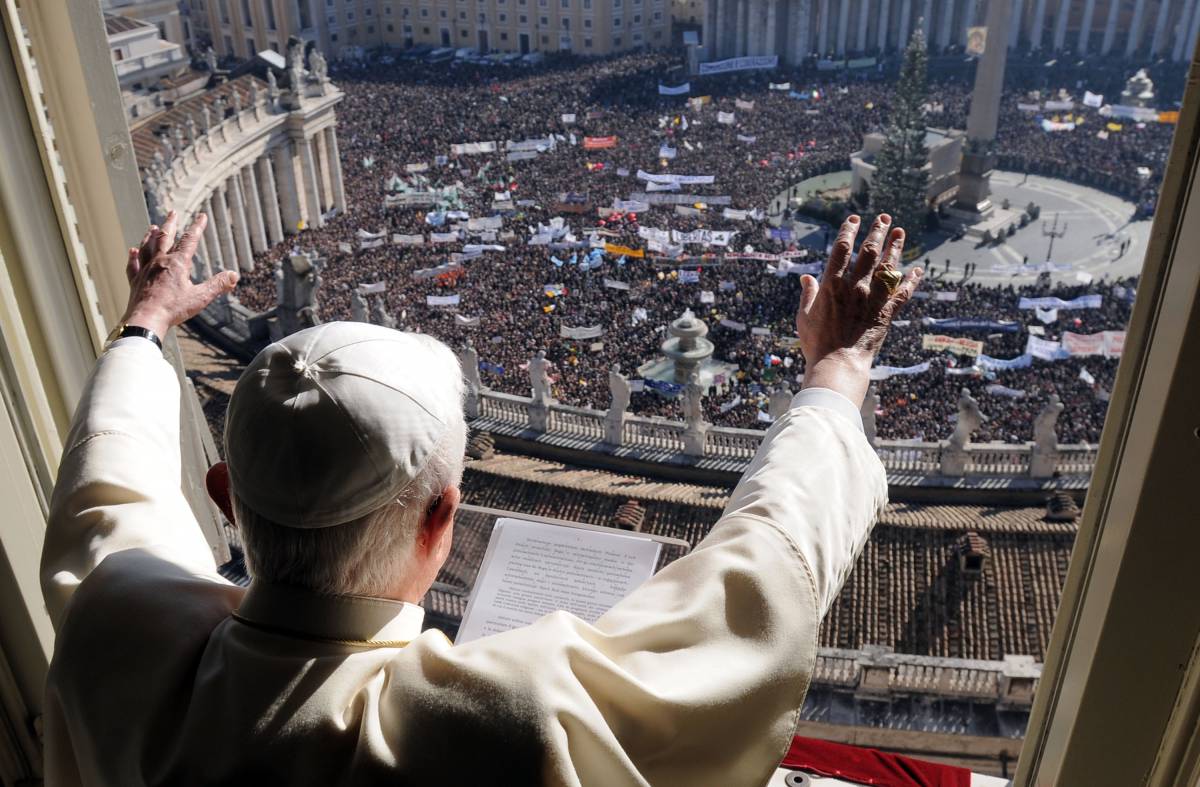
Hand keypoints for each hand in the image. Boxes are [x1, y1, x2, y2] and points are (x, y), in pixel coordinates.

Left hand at [121, 211, 238, 338]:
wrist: (146, 319)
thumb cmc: (173, 309)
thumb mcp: (201, 297)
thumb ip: (218, 285)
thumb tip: (234, 275)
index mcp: (177, 263)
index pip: (190, 240)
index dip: (198, 227)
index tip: (202, 216)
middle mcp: (159, 262)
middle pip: (164, 237)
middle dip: (170, 223)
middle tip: (173, 212)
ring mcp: (145, 270)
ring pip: (147, 247)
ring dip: (151, 236)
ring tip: (153, 227)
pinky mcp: (135, 281)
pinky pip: (133, 265)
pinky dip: (133, 256)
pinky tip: (132, 251)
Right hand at [795, 214, 921, 405]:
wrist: (839, 363)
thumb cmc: (817, 343)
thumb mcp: (804, 316)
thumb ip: (808, 294)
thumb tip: (806, 278)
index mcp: (832, 284)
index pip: (842, 248)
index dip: (849, 231)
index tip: (854, 220)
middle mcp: (855, 286)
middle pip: (869, 251)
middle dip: (877, 232)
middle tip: (884, 218)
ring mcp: (873, 299)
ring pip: (888, 266)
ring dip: (895, 247)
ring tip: (900, 232)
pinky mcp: (886, 313)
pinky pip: (903, 293)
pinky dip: (912, 281)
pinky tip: (918, 270)